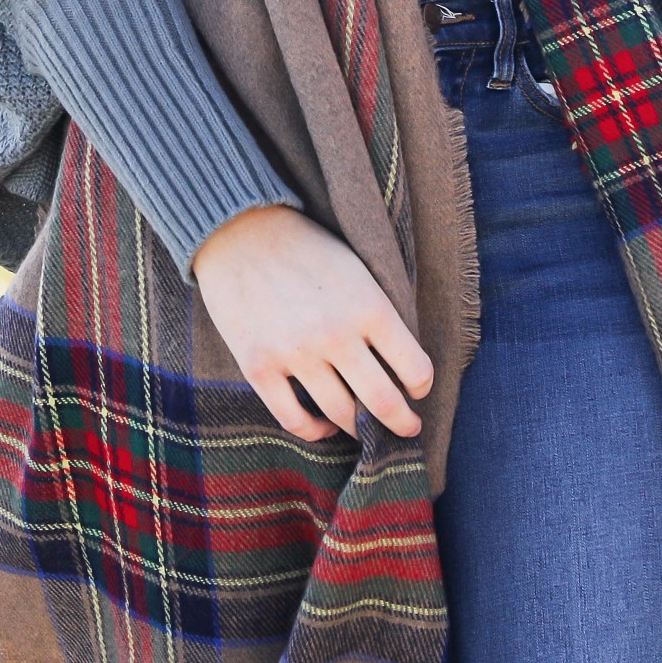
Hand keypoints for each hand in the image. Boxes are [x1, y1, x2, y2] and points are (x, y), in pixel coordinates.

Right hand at [188, 204, 435, 441]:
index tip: (417, 391)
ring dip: (359, 429)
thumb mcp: (357, 268)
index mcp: (369, 307)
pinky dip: (315, 431)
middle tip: (407, 429)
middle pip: (383, 403)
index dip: (422, 387)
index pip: (415, 369)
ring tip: (363, 427)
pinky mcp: (259, 367)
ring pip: (341, 415)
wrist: (239, 231)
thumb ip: (377, 312)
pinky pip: (294, 420)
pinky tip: (323, 425)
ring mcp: (295, 354)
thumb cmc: (306, 247)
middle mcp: (336, 335)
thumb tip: (398, 363)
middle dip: (402, 423)